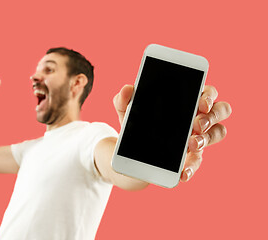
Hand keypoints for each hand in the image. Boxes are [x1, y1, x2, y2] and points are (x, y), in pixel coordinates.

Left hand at [113, 84, 231, 181]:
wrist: (128, 150)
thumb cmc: (135, 121)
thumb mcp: (125, 109)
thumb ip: (124, 98)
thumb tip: (127, 89)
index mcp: (186, 99)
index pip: (206, 92)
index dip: (209, 95)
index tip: (201, 103)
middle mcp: (197, 116)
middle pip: (220, 109)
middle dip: (212, 116)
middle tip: (196, 124)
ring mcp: (198, 136)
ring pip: (218, 132)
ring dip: (208, 138)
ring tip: (192, 144)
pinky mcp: (191, 156)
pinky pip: (198, 161)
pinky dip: (192, 167)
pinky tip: (182, 173)